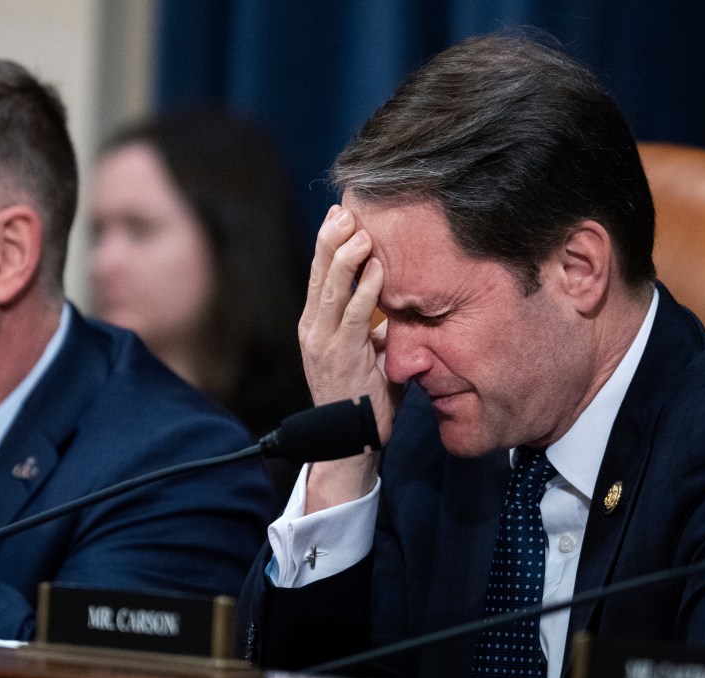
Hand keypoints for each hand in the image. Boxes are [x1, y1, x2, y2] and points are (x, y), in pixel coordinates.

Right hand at [298, 205, 395, 510]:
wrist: (350, 440)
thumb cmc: (363, 395)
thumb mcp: (367, 352)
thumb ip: (373, 326)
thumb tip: (391, 305)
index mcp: (316, 324)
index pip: (320, 276)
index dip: (328, 244)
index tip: (340, 215)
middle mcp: (313, 328)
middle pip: (320, 275)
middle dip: (331, 240)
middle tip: (345, 210)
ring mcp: (323, 342)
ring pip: (332, 290)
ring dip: (346, 258)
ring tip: (360, 232)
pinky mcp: (340, 357)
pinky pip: (354, 317)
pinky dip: (365, 291)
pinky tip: (376, 270)